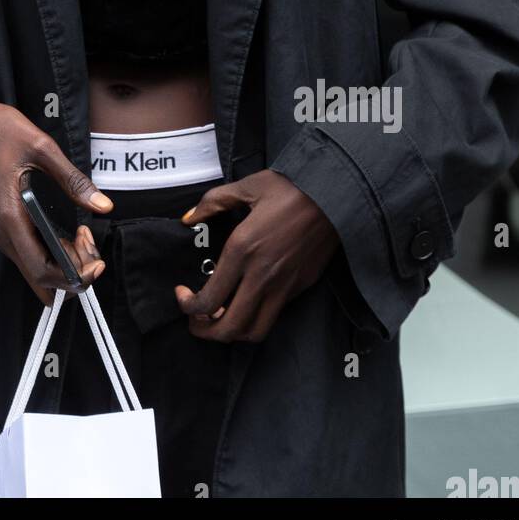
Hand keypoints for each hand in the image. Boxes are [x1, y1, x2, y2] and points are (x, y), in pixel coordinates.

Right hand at [0, 88, 112, 304]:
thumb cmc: (3, 132)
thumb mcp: (44, 149)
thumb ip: (73, 180)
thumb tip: (103, 206)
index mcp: (10, 217)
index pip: (42, 270)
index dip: (72, 277)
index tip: (96, 264)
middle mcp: (2, 233)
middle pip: (40, 277)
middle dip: (73, 272)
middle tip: (93, 245)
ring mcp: (0, 232)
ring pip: (36, 268)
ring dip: (64, 263)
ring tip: (84, 237)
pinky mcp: (4, 226)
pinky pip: (31, 253)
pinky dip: (53, 253)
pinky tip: (69, 235)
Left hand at [174, 169, 339, 342]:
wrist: (335, 194)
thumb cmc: (290, 188)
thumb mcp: (246, 187)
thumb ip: (212, 202)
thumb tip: (188, 217)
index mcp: (242, 250)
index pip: (208, 299)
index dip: (188, 305)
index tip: (183, 294)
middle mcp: (262, 275)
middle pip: (229, 328)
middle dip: (205, 332)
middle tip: (195, 320)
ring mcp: (284, 285)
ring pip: (254, 331)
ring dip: (232, 332)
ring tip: (220, 317)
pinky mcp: (301, 286)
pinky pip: (274, 315)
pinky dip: (255, 318)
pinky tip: (247, 301)